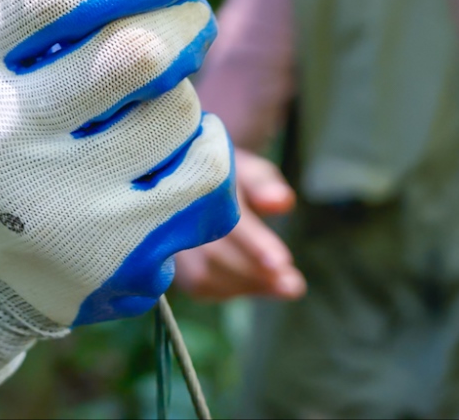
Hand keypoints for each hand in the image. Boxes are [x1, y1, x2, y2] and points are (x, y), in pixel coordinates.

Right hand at [0, 0, 238, 396]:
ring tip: (157, 99)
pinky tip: (173, 148)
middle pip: (136, 49)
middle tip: (191, 20)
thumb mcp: (4, 47)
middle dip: (183, 19)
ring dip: (184, 90)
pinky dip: (206, 144)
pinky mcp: (104, 253)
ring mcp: (47, 204)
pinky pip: (204, 168)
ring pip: (177, 108)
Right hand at [173, 149, 304, 299]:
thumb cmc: (226, 177)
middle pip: (213, 254)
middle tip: (293, 284)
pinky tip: (261, 285)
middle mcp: (171, 217)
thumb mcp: (246, 169)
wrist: (190, 184)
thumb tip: (281, 201)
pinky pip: (201, 288)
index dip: (255, 243)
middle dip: (255, 272)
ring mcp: (165, 245)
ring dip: (248, 285)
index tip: (282, 262)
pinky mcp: (168, 270)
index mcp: (193, 184)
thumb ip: (262, 182)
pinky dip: (234, 290)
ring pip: (206, 276)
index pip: (226, 220)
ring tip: (286, 286)